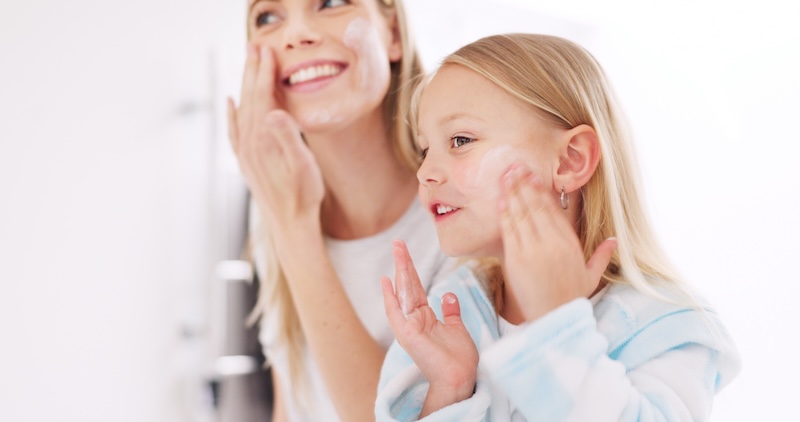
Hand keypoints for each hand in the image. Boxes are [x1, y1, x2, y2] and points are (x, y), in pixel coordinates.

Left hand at [227, 43, 323, 229]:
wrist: (290, 226)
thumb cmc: (303, 197)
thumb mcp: (304, 167)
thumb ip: (289, 138)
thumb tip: (274, 112)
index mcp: (263, 141)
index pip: (261, 97)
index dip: (264, 73)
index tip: (268, 52)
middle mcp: (248, 145)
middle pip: (248, 99)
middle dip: (252, 71)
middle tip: (255, 47)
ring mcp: (244, 153)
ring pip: (241, 110)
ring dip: (244, 86)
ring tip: (248, 65)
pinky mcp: (246, 161)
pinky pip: (235, 129)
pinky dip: (232, 112)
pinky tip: (231, 103)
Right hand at [381, 240, 477, 411]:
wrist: (460, 377)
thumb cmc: (459, 359)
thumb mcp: (457, 328)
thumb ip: (450, 311)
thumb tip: (448, 295)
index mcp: (425, 318)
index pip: (415, 288)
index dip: (410, 270)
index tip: (404, 253)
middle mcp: (414, 320)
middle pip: (407, 286)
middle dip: (403, 263)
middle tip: (398, 242)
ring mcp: (409, 326)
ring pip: (402, 292)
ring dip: (399, 270)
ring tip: (397, 250)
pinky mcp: (407, 334)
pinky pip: (396, 312)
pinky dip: (390, 297)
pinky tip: (386, 281)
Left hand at [498, 165, 616, 321]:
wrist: (555, 319)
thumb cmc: (571, 299)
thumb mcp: (591, 276)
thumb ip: (601, 256)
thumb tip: (613, 240)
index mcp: (569, 243)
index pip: (553, 210)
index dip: (541, 191)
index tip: (533, 175)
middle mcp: (552, 242)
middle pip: (535, 206)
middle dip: (523, 184)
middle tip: (514, 166)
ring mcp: (532, 249)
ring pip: (521, 213)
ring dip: (512, 192)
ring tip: (505, 175)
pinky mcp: (516, 258)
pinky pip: (509, 230)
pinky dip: (505, 212)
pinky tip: (501, 199)